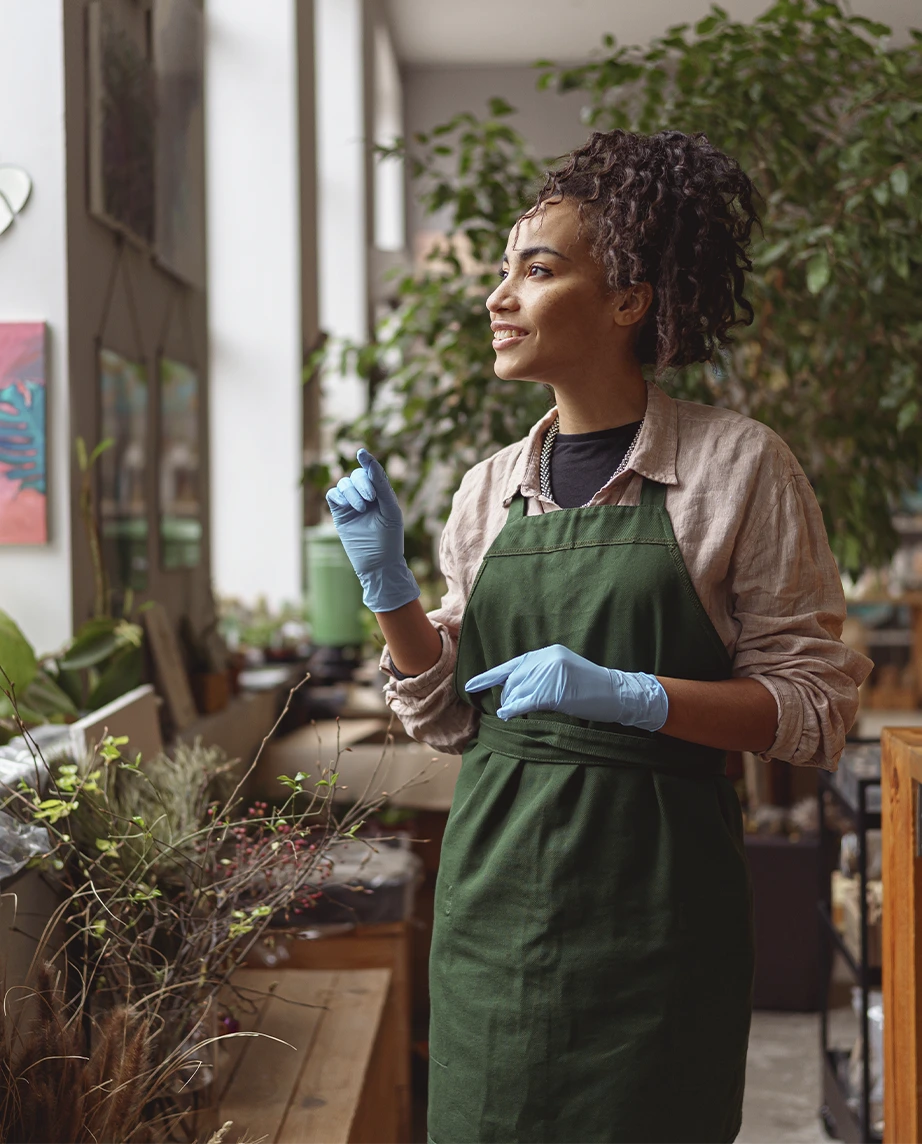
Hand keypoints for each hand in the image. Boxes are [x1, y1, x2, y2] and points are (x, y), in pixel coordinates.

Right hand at [325, 449, 419, 612]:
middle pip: (357, 476)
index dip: (368, 461)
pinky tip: (347, 506)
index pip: (373, 472)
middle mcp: (365, 496)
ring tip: (361, 509)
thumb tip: (371, 463)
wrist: (378, 564)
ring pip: (344, 484)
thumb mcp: (390, 510)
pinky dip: (339, 496)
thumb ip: (381, 486)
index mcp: (381, 494)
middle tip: (370, 499)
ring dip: (352, 492)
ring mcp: (351, 505)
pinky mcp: (339, 513)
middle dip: (363, 483)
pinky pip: (333, 494)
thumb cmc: (389, 539)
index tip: (362, 453)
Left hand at [464, 644, 667, 730]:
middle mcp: (547, 659)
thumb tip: (515, 691)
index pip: (512, 665)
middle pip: (513, 681)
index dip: (488, 677)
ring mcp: (552, 673)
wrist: (618, 692)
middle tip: (510, 709)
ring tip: (511, 713)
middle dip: (507, 697)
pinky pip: (526, 701)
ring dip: (511, 705)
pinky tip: (507, 715)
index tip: (470, 685)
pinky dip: (513, 709)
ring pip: (518, 692)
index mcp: (548, 653)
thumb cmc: (592, 688)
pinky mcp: (556, 690)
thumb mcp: (564, 673)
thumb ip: (540, 676)